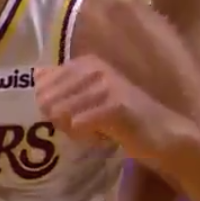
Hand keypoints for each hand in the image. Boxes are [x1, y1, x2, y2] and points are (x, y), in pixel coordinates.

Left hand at [36, 55, 184, 159]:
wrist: (162, 133)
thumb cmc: (123, 117)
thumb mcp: (89, 97)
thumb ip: (64, 85)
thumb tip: (36, 74)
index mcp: (85, 63)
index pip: (43, 85)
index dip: (52, 108)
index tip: (73, 116)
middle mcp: (94, 68)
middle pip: (49, 101)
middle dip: (61, 121)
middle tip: (86, 127)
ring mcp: (105, 84)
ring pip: (62, 114)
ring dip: (75, 131)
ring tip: (96, 131)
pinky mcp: (115, 105)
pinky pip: (79, 125)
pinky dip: (87, 137)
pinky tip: (104, 137)